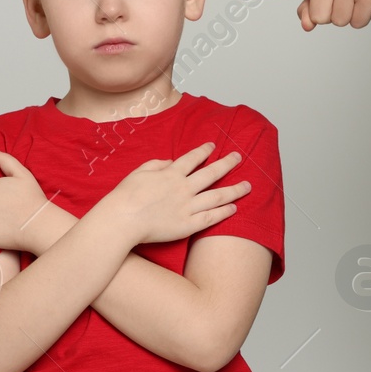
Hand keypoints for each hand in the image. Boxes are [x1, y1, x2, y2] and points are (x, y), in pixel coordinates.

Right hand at [98, 143, 251, 246]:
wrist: (122, 219)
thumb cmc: (125, 196)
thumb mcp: (139, 172)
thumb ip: (157, 164)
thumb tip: (170, 161)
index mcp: (171, 173)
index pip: (193, 158)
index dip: (204, 151)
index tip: (213, 146)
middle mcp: (184, 188)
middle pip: (212, 173)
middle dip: (227, 163)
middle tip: (238, 157)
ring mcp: (188, 207)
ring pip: (218, 196)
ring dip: (235, 189)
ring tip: (248, 186)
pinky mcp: (188, 225)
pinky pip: (211, 217)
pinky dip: (224, 212)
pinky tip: (234, 208)